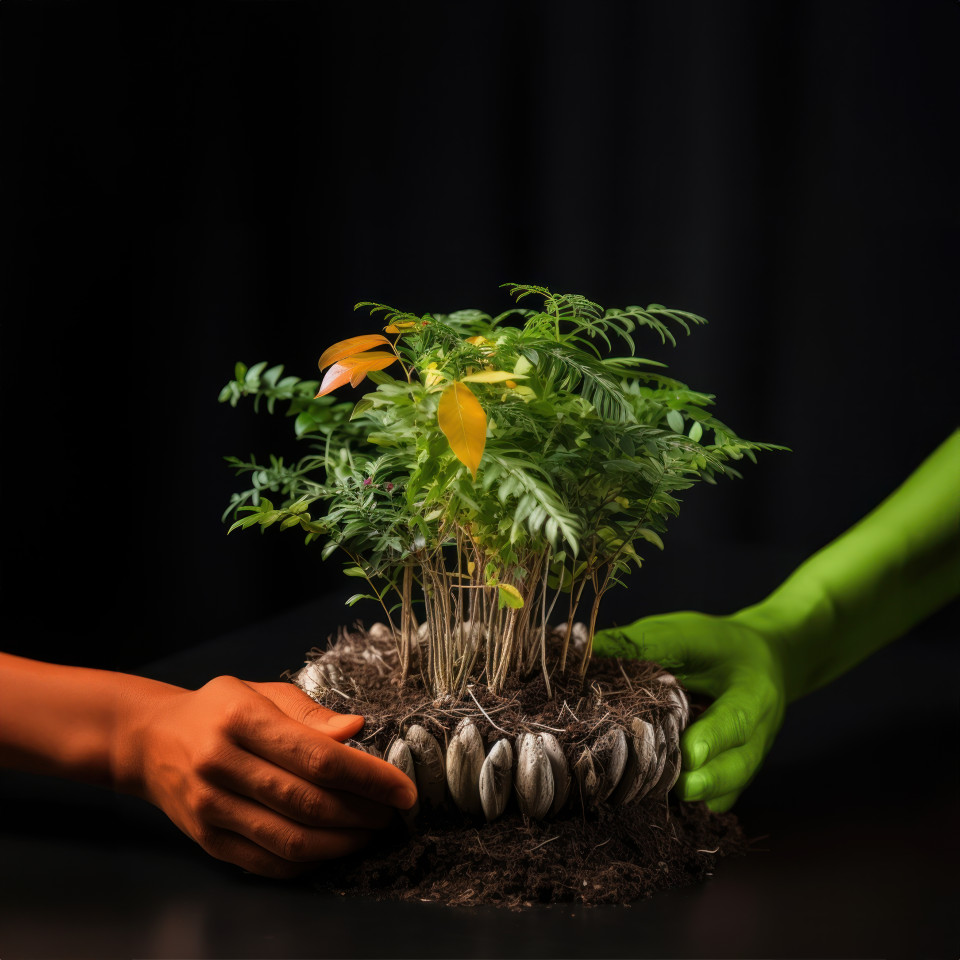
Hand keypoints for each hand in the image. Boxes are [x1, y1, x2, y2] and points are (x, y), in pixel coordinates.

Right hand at [114, 675, 416, 877]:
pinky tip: (334, 849)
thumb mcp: (263, 693)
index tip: (403, 789)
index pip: (318, 757)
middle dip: (362, 813)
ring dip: (342, 843)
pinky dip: (309, 862)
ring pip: (290, 840)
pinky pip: (268, 863)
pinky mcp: (208, 841)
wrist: (151, 741)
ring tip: (370, 832)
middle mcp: (222, 766)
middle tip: (392, 814)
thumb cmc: (220, 711)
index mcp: (241, 720)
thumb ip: (312, 714)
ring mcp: (211, 808)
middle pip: (308, 803)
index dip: (369, 777)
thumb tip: (357, 730)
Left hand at [593, 612, 786, 811]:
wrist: (761, 660)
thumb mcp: (690, 633)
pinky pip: (719, 798)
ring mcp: (749, 758)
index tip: (689, 752)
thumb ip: (650, 642)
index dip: (713, 739)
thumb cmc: (718, 645)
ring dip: (692, 793)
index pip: (737, 720)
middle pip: (736, 768)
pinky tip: (659, 790)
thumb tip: (593, 647)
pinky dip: (694, 799)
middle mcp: (758, 733)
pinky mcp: (735, 775)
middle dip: (702, 781)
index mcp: (752, 692)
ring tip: (652, 789)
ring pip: (727, 789)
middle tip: (665, 784)